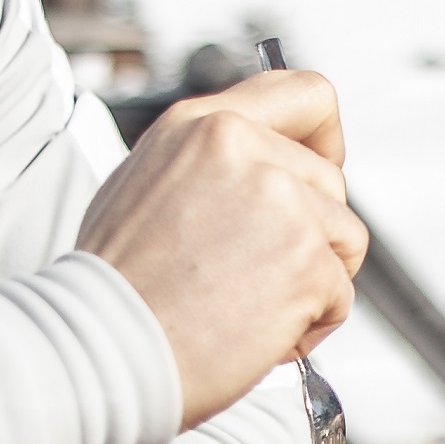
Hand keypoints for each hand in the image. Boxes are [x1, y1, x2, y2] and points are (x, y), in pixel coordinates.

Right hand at [80, 69, 369, 429]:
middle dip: (309, 234)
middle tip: (253, 275)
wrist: (101, 349)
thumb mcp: (146, 184)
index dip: (326, 139)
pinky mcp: (306, 259)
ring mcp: (280, 201)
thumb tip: (263, 165)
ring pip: (343, 239)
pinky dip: (310, 325)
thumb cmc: (116, 286)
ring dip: (310, 281)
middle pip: (330, 182)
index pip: (306, 94)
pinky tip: (253, 334)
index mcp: (203, 125)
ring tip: (245, 307)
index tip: (323, 169)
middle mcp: (244, 149)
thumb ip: (210, 163)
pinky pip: (340, 294)